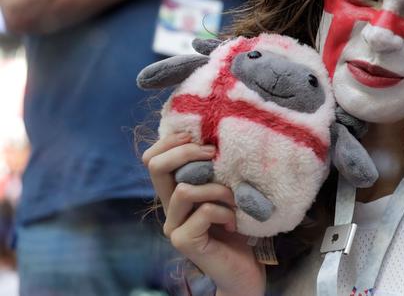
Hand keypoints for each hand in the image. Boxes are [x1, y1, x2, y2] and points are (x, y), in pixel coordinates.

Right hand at [142, 133, 265, 295]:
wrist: (244, 269)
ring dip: (217, 189)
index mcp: (175, 192)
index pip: (153, 159)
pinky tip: (234, 222)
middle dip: (186, 152)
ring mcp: (173, 226)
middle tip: (213, 154)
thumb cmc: (239, 227)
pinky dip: (224, 211)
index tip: (202, 139)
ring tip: (234, 201)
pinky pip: (203, 212)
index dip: (171, 142)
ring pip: (184, 190)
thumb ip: (214, 172)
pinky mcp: (184, 241)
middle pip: (155, 166)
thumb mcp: (225, 191)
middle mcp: (168, 208)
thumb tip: (217, 138)